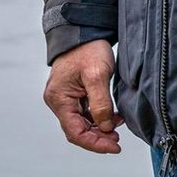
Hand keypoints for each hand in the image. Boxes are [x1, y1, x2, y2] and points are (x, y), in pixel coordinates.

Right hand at [42, 39, 122, 153]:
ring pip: (82, 123)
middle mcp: (58, 101)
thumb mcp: (97, 75)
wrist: (84, 29)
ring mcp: (65, 98)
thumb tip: (105, 127)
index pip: (75, 132)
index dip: (95, 143)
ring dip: (100, 128)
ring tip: (117, 127)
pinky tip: (112, 117)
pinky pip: (85, 113)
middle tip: (117, 140)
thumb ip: (101, 104)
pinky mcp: (73, 93)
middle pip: (77, 130)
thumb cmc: (87, 48)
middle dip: (98, 138)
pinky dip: (98, 118)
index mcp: (59, 99)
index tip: (114, 146)